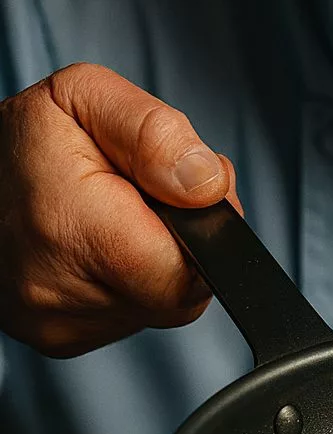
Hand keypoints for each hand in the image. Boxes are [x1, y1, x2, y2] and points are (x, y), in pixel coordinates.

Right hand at [0, 63, 241, 356]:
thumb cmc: (25, 137)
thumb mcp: (86, 95)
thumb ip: (156, 134)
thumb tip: (206, 187)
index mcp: (68, 229)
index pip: (185, 272)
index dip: (203, 229)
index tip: (180, 194)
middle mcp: (55, 293)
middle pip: (179, 293)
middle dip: (182, 243)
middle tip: (147, 198)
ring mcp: (55, 325)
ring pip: (157, 307)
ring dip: (154, 264)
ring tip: (115, 218)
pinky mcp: (58, 338)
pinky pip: (129, 317)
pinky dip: (128, 283)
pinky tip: (99, 247)